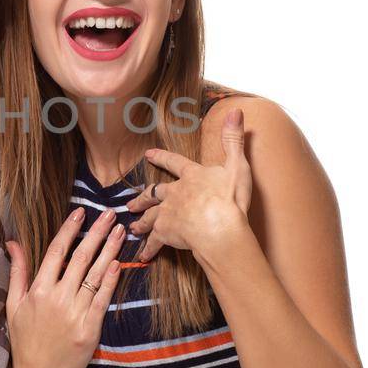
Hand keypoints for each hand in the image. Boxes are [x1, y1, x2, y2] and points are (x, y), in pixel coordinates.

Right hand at [4, 208, 125, 367]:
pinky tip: (118, 263)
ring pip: (94, 274)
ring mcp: (75, 313)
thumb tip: (13, 242)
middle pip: (80, 257)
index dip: (69, 230)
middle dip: (96, 233)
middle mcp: (57, 298)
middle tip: (109, 214)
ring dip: (109, 250)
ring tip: (120, 232)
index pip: (56, 251)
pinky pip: (102, 298)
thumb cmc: (25, 338)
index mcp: (38, 290)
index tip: (81, 212)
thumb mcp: (13, 304)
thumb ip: (17, 271)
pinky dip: (110, 280)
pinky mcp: (89, 328)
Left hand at [125, 105, 254, 262]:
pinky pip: (154, 242)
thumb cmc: (230, 198)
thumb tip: (236, 111)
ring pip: (150, 216)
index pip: (174, 163)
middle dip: (143, 198)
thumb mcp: (236, 165)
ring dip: (142, 221)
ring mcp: (168, 214)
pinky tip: (143, 255)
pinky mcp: (166, 233)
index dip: (161, 157)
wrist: (219, 228)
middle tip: (131, 202)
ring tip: (133, 227)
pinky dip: (149, 249)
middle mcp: (175, 193)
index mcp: (191, 176)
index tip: (148, 154)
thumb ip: (234, 139)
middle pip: (155, 194)